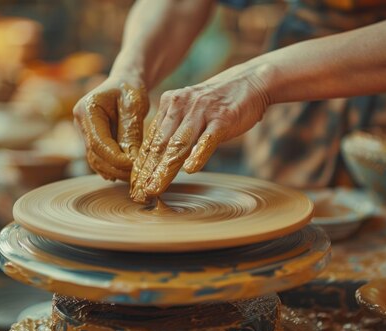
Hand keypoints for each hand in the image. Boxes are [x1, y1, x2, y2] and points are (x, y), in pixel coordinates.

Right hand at [73, 76, 148, 180]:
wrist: (124, 82)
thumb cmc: (130, 90)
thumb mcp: (134, 107)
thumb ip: (131, 132)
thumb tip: (132, 160)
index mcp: (87, 110)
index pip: (99, 143)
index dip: (116, 159)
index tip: (134, 166)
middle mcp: (80, 122)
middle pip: (95, 155)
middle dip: (115, 168)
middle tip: (136, 176)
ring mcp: (83, 132)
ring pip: (96, 160)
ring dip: (114, 171)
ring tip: (133, 176)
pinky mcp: (90, 139)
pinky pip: (99, 158)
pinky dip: (112, 167)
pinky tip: (125, 173)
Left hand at [130, 70, 269, 202]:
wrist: (252, 81)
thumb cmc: (220, 102)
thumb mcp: (191, 110)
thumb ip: (176, 130)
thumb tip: (160, 158)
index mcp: (170, 105)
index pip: (152, 140)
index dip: (141, 165)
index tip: (134, 186)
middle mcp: (182, 106)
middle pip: (160, 144)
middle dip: (147, 171)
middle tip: (138, 193)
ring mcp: (202, 112)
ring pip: (179, 144)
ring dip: (164, 169)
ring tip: (154, 188)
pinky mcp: (223, 119)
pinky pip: (208, 139)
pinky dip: (198, 154)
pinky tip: (190, 170)